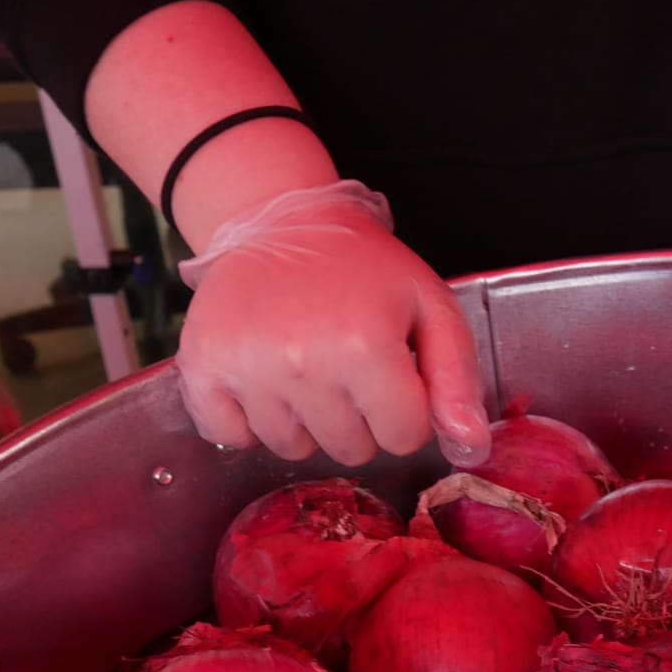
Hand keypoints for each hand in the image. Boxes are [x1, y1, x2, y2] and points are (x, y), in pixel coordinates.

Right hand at [175, 183, 491, 465]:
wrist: (281, 221)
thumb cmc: (364, 268)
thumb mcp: (430, 307)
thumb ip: (457, 380)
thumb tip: (470, 449)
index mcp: (365, 347)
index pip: (404, 437)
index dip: (404, 410)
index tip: (390, 373)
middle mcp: (303, 362)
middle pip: (351, 449)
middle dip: (358, 418)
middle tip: (345, 364)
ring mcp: (247, 368)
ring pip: (293, 448)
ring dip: (305, 420)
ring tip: (305, 364)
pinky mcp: (202, 368)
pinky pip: (231, 436)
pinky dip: (246, 421)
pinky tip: (263, 380)